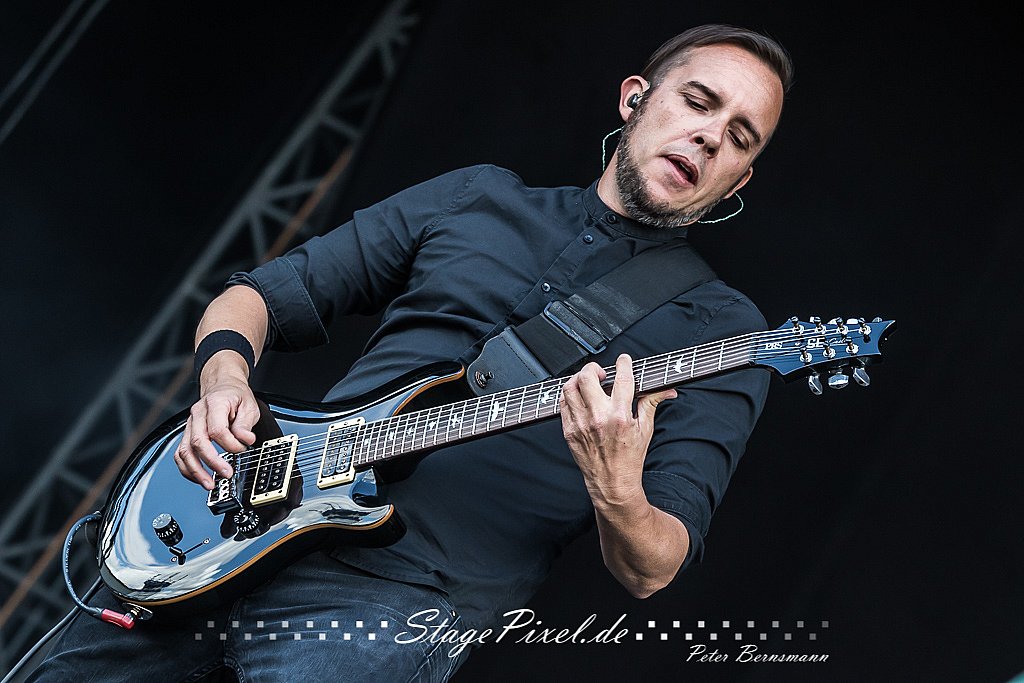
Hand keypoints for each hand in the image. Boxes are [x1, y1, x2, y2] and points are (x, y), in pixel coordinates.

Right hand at [175, 355, 260, 489]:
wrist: (222, 386)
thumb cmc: (235, 396)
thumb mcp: (249, 405)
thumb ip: (245, 424)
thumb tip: (245, 439)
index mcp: (214, 404)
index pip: (216, 430)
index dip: (230, 444)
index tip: (242, 449)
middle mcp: (197, 415)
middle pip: (197, 442)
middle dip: (211, 462)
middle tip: (227, 473)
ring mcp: (190, 425)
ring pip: (184, 451)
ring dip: (196, 471)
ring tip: (210, 484)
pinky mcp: (187, 434)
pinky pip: (180, 455)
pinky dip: (187, 469)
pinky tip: (198, 478)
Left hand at [560, 354, 675, 505]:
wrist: (612, 483)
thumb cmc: (629, 458)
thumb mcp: (645, 429)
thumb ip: (652, 403)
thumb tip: (667, 389)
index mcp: (620, 416)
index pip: (621, 379)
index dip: (624, 364)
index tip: (624, 360)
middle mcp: (598, 418)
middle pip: (587, 377)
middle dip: (595, 368)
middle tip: (602, 373)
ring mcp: (580, 424)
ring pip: (570, 388)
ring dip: (579, 379)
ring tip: (588, 383)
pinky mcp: (569, 431)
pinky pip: (562, 404)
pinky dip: (569, 395)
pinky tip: (579, 397)